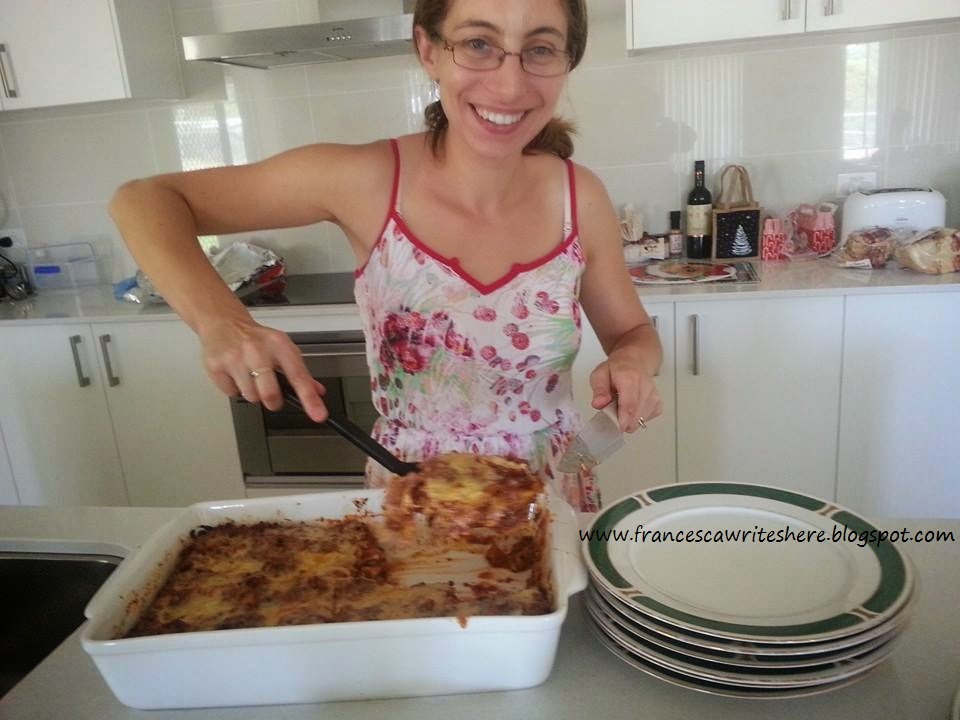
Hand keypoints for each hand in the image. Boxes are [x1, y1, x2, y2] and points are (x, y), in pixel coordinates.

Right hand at [199, 318, 327, 421]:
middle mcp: (257, 350)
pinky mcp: (216, 367)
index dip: (309, 398)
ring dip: (253, 393)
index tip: (319, 414)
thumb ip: (301, 372)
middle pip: (270, 394)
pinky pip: (231, 393)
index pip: (299, 376)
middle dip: (273, 401)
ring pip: (251, 397)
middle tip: (271, 394)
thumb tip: (317, 392)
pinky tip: (235, 373)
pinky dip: (235, 389)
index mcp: (279, 345)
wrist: (224, 322)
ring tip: (250, 376)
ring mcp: (234, 358)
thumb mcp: (282, 348)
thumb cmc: (256, 338)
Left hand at [589, 357, 661, 432]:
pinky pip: (647, 418)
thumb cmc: (617, 370)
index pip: (629, 404)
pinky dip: (638, 418)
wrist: (634, 361)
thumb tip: (599, 403)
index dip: (623, 419)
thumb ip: (599, 390)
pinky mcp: (657, 402)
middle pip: (636, 414)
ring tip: (622, 407)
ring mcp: (653, 394)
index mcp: (629, 377)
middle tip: (613, 415)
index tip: (617, 427)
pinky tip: (632, 409)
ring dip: (630, 419)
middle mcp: (645, 385)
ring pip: (642, 418)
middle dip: (623, 421)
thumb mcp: (600, 374)